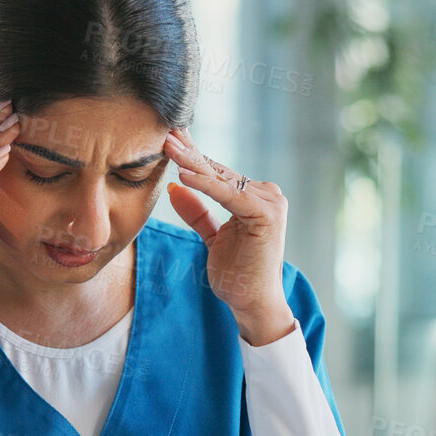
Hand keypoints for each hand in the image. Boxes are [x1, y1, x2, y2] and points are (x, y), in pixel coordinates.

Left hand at [161, 130, 294, 345]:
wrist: (253, 303)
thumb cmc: (237, 274)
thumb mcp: (212, 238)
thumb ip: (197, 213)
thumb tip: (174, 188)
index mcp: (254, 197)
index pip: (217, 173)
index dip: (192, 157)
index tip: (168, 139)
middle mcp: (267, 194)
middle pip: (219, 171)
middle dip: (190, 152)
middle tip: (165, 133)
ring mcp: (270, 202)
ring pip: (222, 179)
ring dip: (193, 163)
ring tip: (168, 148)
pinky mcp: (267, 213)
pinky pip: (229, 195)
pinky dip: (206, 185)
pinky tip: (183, 175)